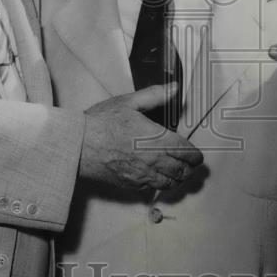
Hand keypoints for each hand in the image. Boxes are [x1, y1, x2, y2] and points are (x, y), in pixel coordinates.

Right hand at [78, 83, 203, 189]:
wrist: (78, 145)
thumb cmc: (101, 123)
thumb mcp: (129, 102)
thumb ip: (155, 95)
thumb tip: (174, 88)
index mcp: (156, 139)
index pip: (185, 151)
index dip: (195, 155)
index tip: (198, 156)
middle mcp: (152, 160)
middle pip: (181, 171)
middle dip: (190, 168)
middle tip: (193, 165)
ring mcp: (141, 175)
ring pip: (169, 183)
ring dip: (178, 179)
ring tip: (180, 173)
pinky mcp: (130, 184)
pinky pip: (152, 188)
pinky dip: (161, 184)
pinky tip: (159, 177)